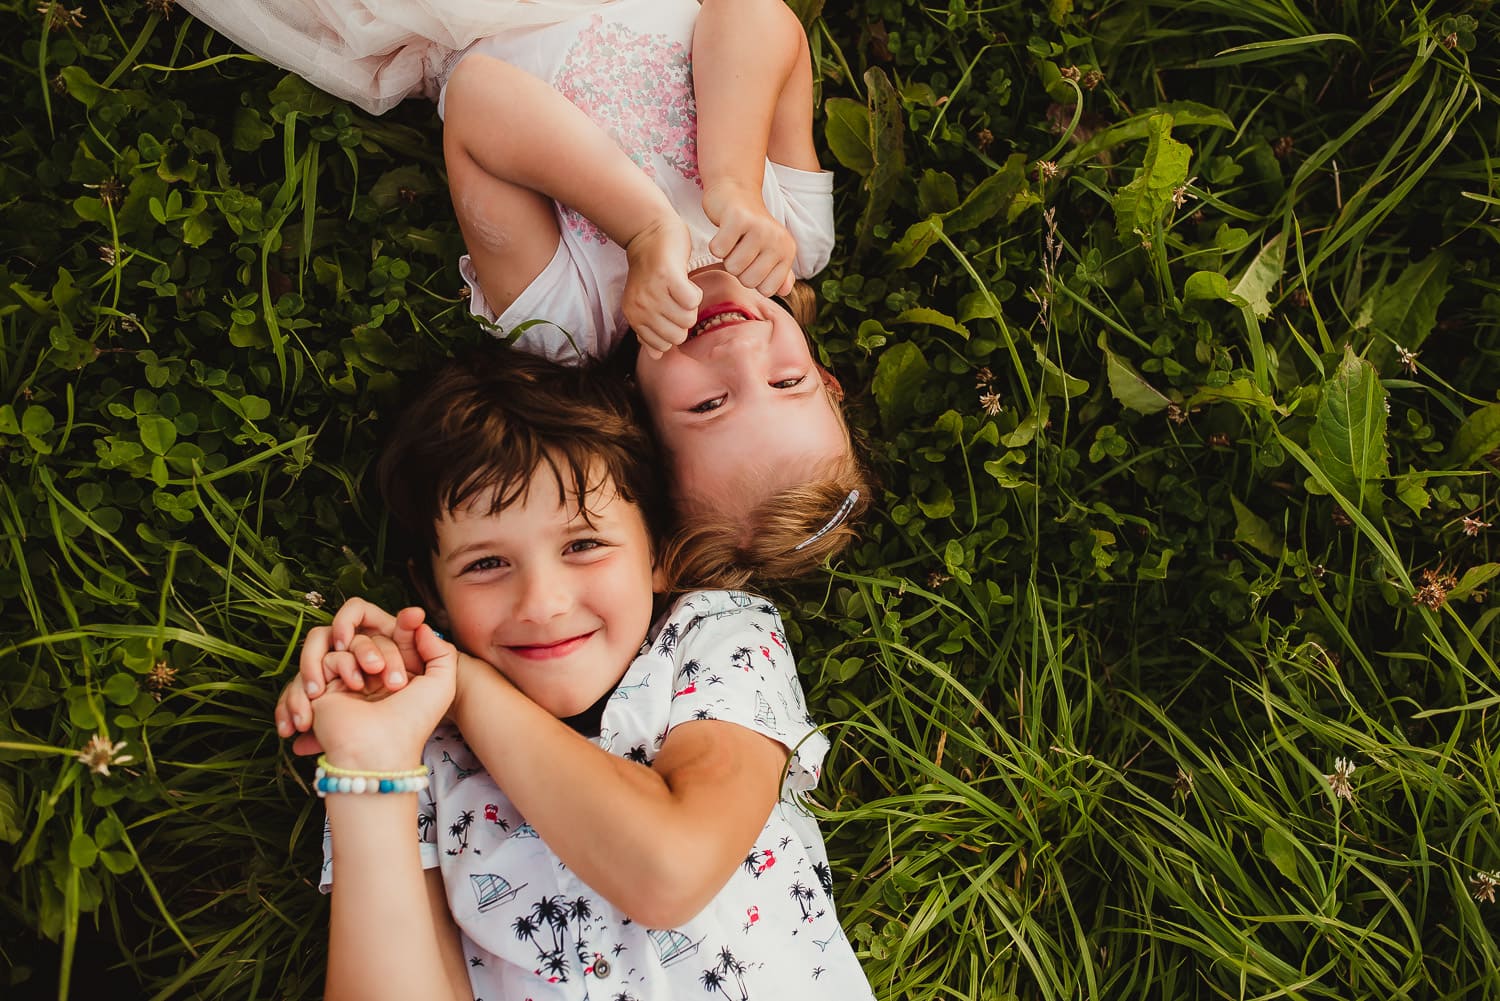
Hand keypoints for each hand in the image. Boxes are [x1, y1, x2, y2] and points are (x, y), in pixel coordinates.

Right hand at [309, 623, 458, 770]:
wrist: (378, 749)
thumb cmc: (412, 720)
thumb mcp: (441, 684)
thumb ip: (440, 650)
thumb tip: (420, 624)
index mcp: (398, 671)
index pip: (397, 633)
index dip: (405, 623)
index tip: (415, 616)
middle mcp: (373, 674)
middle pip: (374, 635)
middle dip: (387, 653)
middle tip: (394, 684)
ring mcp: (348, 679)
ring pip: (349, 640)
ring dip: (361, 656)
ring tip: (364, 685)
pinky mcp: (324, 686)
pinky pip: (329, 656)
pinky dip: (340, 668)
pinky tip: (352, 690)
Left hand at [622, 215, 700, 357]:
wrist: (649, 233)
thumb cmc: (653, 270)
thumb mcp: (646, 303)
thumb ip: (650, 331)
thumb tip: (658, 356)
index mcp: (634, 316)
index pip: (662, 347)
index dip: (674, 331)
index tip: (671, 312)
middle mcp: (640, 307)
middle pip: (677, 335)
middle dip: (685, 320)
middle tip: (678, 299)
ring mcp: (652, 292)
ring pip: (687, 319)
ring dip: (691, 305)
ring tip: (681, 288)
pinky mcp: (667, 277)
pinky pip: (692, 301)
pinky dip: (694, 292)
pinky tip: (685, 281)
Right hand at [703, 182, 795, 297]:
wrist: (736, 191)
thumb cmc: (751, 226)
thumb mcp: (770, 249)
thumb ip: (779, 273)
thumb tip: (785, 291)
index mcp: (787, 251)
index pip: (767, 290)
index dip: (752, 279)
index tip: (753, 260)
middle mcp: (777, 239)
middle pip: (748, 281)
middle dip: (738, 269)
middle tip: (740, 247)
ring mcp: (759, 227)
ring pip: (733, 267)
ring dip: (726, 257)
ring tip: (733, 239)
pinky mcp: (738, 218)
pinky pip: (718, 250)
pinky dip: (715, 244)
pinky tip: (724, 231)